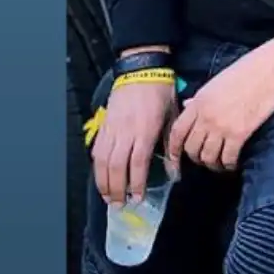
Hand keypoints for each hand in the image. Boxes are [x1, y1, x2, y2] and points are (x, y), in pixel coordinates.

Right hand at [91, 81, 177, 207]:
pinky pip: (97, 150)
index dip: (137, 183)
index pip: (138, 163)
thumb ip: (172, 145)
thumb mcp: (173, 116)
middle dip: (117, 189)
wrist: (142, 69)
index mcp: (146, 129)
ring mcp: (112, 128)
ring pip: (103, 161)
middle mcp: (126, 131)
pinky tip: (101, 176)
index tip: (138, 198)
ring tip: (108, 197)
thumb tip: (175, 173)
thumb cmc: (161, 92)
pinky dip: (97, 166)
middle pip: (116, 167)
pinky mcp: (104, 124)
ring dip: (104, 182)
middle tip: (119, 205)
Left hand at [167, 35, 273, 173]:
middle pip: (191, 148)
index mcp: (199, 101)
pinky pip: (228, 158)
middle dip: (196, 158)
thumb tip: (187, 106)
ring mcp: (222, 125)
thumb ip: (200, 98)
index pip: (177, 132)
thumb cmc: (247, 70)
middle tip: (205, 159)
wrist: (271, 68)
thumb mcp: (217, 82)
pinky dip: (230, 165)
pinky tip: (234, 163)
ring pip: (208, 157)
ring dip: (213, 164)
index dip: (173, 150)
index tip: (175, 159)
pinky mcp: (240, 133)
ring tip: (221, 164)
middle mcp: (206, 116)